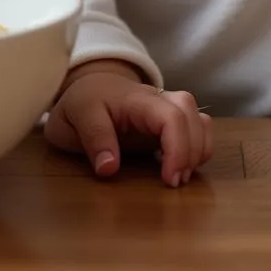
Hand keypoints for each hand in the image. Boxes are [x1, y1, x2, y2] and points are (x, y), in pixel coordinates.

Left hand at [44, 61, 212, 187]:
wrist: (85, 87)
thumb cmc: (79, 104)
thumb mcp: (70, 120)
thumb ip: (92, 138)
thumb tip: (109, 169)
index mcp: (131, 98)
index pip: (169, 115)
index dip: (178, 149)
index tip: (169, 180)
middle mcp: (154, 98)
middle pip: (189, 114)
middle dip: (190, 152)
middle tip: (173, 183)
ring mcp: (165, 106)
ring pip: (199, 117)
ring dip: (198, 149)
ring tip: (180, 175)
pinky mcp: (171, 118)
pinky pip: (198, 125)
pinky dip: (199, 146)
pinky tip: (183, 165)